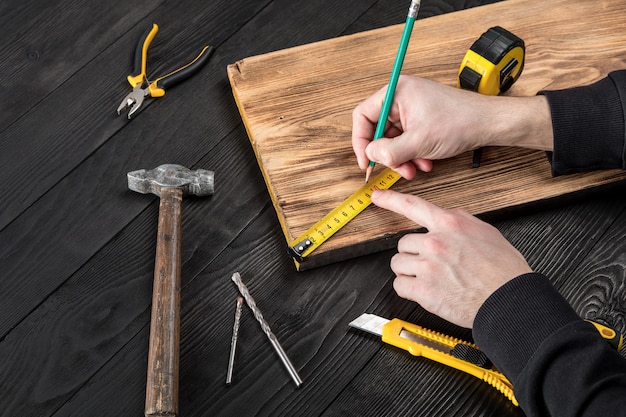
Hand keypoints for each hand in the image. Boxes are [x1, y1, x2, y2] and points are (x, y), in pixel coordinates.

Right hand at [352, 76, 552, 178]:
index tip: (366, 161)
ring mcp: (411, 108)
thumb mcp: (420, 142)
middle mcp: (401, 97)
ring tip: (414, 168)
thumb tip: (370, 155)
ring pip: (392, 138)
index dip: (361, 141)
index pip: (363, 116)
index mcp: (397, 92)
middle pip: (378, 129)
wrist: (489, 124)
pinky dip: (411, 153)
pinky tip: (425, 161)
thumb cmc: (461, 122)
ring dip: (401, 157)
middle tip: (395, 168)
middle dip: (387, 153)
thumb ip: (390, 151)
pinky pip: (405, 139)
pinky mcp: (420, 119)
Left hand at [372, 189, 532, 327]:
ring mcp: (428, 266)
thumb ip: (459, 223)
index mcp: (450, 224)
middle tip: (431, 265)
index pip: (413, 206)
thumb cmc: (503, 270)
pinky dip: (408, 290)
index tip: (377, 196)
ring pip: (398, 264)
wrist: (510, 299)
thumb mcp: (485, 232)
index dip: (391, 199)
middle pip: (403, 243)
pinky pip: (399, 286)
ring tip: (430, 278)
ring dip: (409, 272)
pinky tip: (425, 291)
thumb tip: (444, 219)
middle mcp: (435, 242)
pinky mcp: (423, 290)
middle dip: (413, 254)